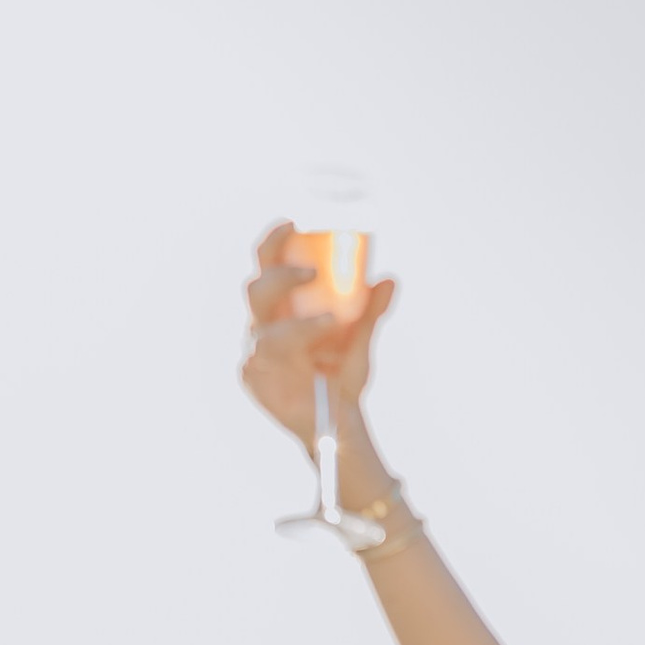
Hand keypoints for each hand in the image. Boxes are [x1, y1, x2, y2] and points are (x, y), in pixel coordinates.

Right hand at [241, 221, 397, 457]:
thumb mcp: (361, 343)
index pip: (267, 263)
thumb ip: (371, 313)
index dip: (274, 241)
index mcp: (281, 306)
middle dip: (280, 275)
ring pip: (264, 327)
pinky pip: (266, 359)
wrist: (337, 422)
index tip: (292, 222)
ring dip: (297, 323)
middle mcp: (263, 323)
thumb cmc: (342, 376)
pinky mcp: (254, 376)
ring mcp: (256, 350)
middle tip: (311, 273)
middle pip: (257, 288)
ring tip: (331, 323)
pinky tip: (313, 359)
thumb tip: (390, 278)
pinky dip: (293, 352)